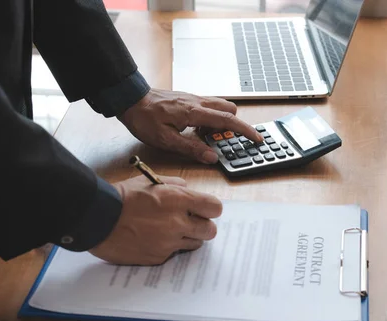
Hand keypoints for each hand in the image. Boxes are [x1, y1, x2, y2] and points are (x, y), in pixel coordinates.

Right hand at [89, 175, 221, 264]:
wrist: (96, 219)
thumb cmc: (122, 197)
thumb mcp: (150, 181)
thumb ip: (175, 185)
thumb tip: (189, 190)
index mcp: (178, 200)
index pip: (215, 208)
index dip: (210, 208)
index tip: (204, 209)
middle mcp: (177, 223)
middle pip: (211, 230)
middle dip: (203, 225)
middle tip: (191, 222)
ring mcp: (168, 243)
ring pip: (195, 244)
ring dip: (188, 237)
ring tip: (170, 230)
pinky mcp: (158, 258)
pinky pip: (174, 254)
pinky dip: (168, 247)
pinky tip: (153, 239)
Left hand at [118, 89, 262, 163]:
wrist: (130, 99)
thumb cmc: (144, 119)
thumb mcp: (166, 140)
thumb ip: (191, 148)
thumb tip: (212, 157)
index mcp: (195, 113)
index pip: (228, 121)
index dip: (245, 130)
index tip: (257, 138)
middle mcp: (198, 102)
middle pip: (229, 110)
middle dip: (234, 125)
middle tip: (223, 141)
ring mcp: (194, 98)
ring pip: (220, 106)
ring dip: (221, 121)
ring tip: (207, 137)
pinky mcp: (188, 99)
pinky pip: (209, 106)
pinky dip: (210, 118)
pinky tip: (196, 129)